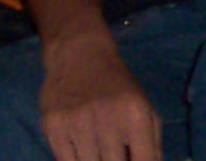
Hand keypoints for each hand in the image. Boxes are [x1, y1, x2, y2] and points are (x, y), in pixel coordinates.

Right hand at [39, 33, 160, 160]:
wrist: (80, 54)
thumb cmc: (117, 87)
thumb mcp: (144, 109)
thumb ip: (152, 145)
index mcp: (136, 115)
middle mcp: (107, 118)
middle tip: (111, 155)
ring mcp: (77, 123)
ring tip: (98, 151)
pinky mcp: (53, 126)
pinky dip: (74, 160)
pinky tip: (81, 150)